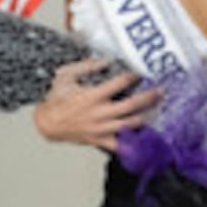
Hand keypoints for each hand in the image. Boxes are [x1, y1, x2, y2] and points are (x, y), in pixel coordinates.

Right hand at [33, 58, 160, 151]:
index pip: (119, 84)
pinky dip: (133, 143)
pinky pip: (119, 145)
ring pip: (130, 124)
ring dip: (146, 116)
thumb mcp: (66, 75)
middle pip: (131, 105)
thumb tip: (105, 61)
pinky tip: (146, 140)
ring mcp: (100, 129)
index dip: (133, 76)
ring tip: (158, 109)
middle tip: (161, 91)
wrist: (46, 123)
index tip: (142, 72)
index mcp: (92, 96)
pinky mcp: (99, 140)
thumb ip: (86, 66)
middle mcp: (99, 113)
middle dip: (148, 97)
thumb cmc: (56, 99)